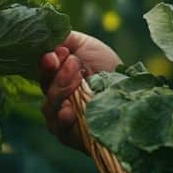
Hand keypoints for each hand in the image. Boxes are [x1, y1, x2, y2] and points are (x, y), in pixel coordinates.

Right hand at [38, 31, 121, 148]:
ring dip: (63, 90)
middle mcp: (53, 97)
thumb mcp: (84, 46)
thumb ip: (63, 40)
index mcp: (53, 77)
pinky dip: (63, 119)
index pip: (41, 72)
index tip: (55, 55)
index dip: (45, 64)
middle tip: (72, 63)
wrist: (130, 88)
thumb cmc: (105, 65)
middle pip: (44, 89)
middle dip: (57, 75)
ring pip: (50, 107)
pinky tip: (68, 112)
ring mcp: (60, 116)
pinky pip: (59, 129)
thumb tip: (44, 37)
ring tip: (79, 79)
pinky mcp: (70, 134)